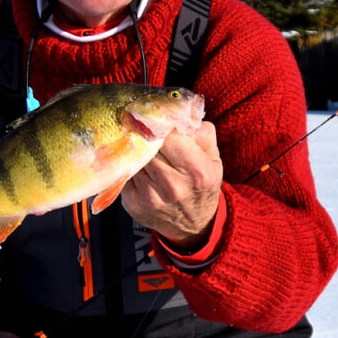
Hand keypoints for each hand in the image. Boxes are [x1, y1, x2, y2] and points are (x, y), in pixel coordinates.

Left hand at [123, 120, 221, 251]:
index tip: (156, 118)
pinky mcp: (133, 203)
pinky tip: (137, 164)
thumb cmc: (202, 184)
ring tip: (140, 144)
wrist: (193, 225)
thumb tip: (181, 111)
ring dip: (134, 148)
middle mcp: (173, 185)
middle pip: (147, 145)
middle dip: (144, 133)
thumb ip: (202, 132)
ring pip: (133, 157)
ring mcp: (151, 196)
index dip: (160, 123)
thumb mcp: (213, 158)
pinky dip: (129, 165)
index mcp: (197, 170)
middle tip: (143, 125)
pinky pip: (124, 172)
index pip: (169, 136)